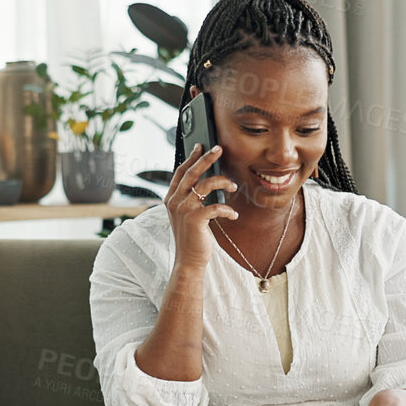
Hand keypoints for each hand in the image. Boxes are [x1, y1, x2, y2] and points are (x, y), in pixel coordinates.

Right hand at [166, 141, 238, 271]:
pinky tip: (234, 214)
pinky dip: (228, 210)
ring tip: (233, 186)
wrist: (188, 260)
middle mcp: (175, 201)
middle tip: (218, 148)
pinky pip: (215, 207)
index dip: (191, 157)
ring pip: (205, 185)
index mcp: (171, 198)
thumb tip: (206, 180)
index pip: (180, 172)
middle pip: (191, 173)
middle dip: (206, 158)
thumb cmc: (191, 236)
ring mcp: (184, 210)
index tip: (200, 146)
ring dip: (222, 182)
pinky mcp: (195, 220)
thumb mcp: (187, 214)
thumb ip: (191, 197)